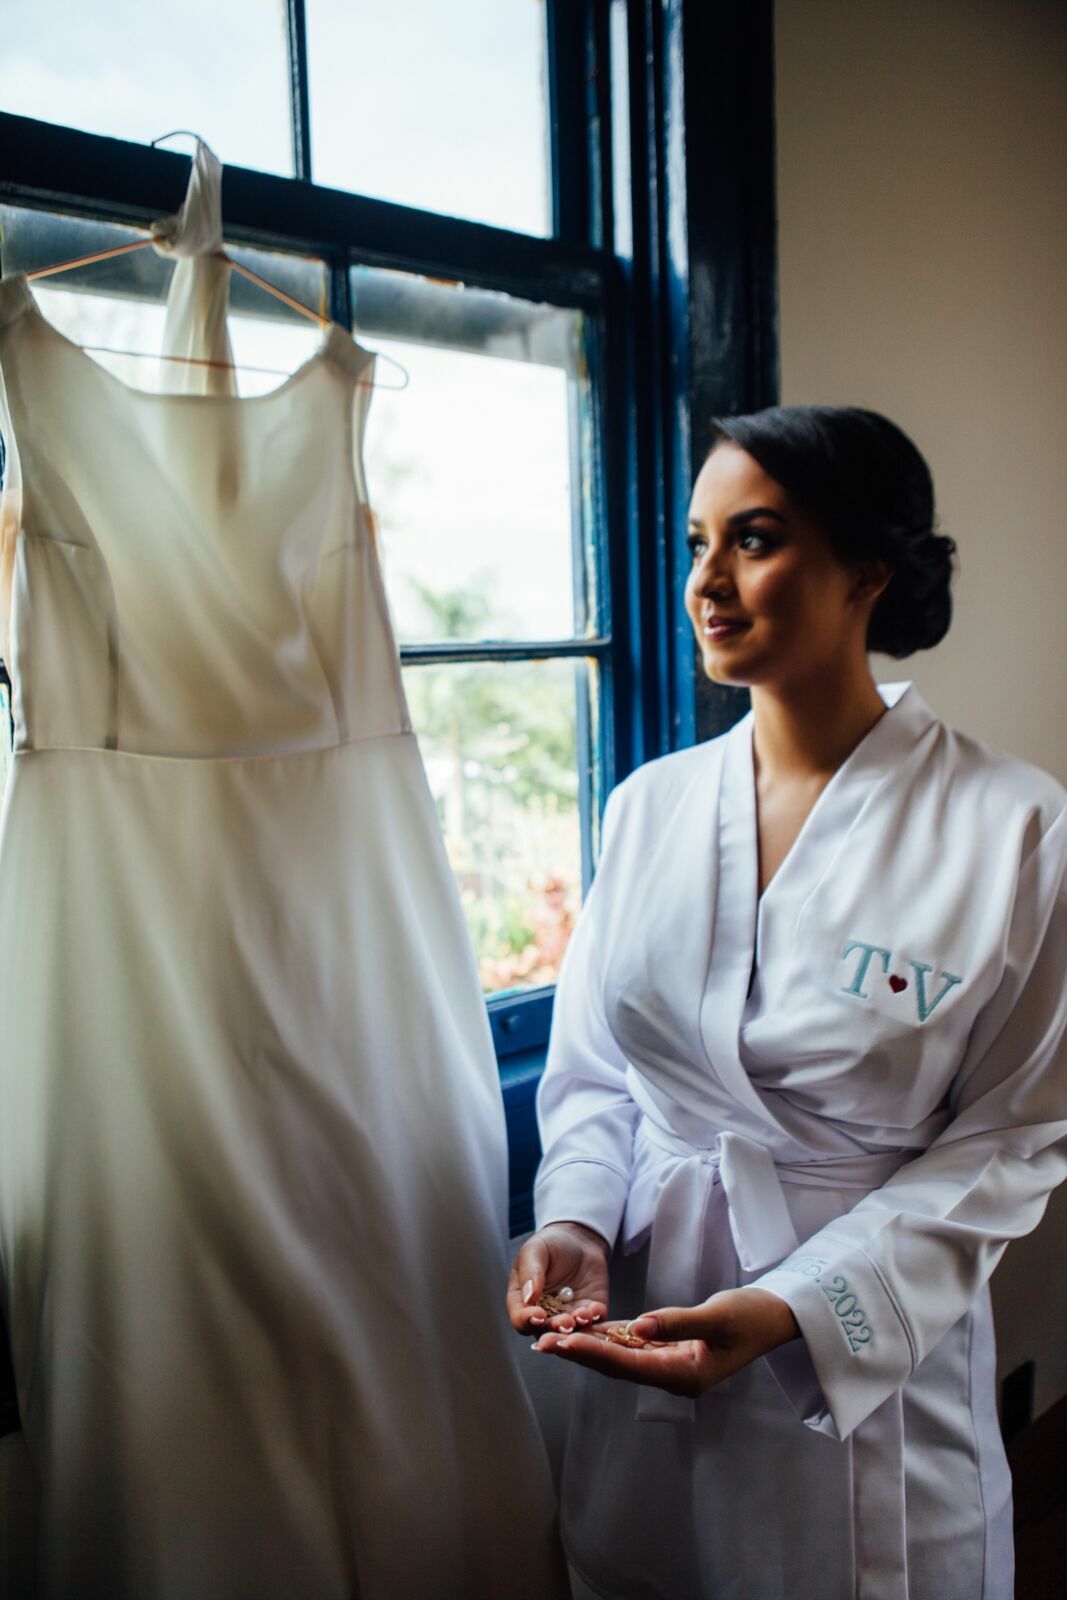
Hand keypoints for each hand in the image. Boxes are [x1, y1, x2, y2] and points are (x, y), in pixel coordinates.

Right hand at [507, 1221, 610, 1335]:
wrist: (578, 1239)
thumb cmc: (550, 1244)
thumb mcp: (535, 1250)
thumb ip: (530, 1272)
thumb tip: (529, 1298)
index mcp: (523, 1301)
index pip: (520, 1319)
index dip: (526, 1320)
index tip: (537, 1314)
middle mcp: (544, 1314)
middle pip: (545, 1331)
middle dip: (555, 1329)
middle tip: (564, 1322)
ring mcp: (567, 1316)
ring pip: (570, 1333)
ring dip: (576, 1329)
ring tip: (581, 1316)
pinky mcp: (589, 1313)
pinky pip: (592, 1323)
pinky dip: (594, 1319)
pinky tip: (595, 1310)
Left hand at [530, 1287, 799, 1395]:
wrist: (777, 1316)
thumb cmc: (752, 1316)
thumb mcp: (718, 1317)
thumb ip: (677, 1322)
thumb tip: (637, 1327)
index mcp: (683, 1375)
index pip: (627, 1364)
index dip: (592, 1353)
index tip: (561, 1344)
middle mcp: (672, 1375)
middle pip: (617, 1365)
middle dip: (580, 1354)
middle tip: (542, 1345)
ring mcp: (672, 1365)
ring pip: (621, 1357)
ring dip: (590, 1348)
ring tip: (554, 1339)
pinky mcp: (671, 1350)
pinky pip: (634, 1346)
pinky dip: (610, 1338)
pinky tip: (587, 1330)